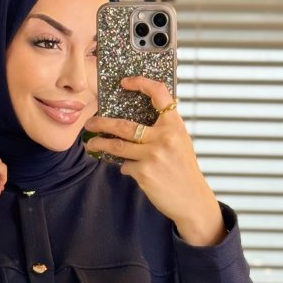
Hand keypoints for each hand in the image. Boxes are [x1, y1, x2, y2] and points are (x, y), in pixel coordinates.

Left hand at [83, 76, 225, 244]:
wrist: (192, 199)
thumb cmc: (184, 170)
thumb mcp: (180, 142)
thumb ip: (163, 130)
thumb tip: (134, 123)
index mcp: (174, 125)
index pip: (158, 93)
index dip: (140, 83)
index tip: (124, 82)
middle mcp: (164, 137)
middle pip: (123, 125)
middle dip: (101, 123)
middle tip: (90, 123)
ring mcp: (152, 155)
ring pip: (116, 146)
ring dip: (99, 144)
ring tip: (91, 143)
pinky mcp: (144, 172)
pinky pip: (125, 165)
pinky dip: (125, 166)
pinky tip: (129, 169)